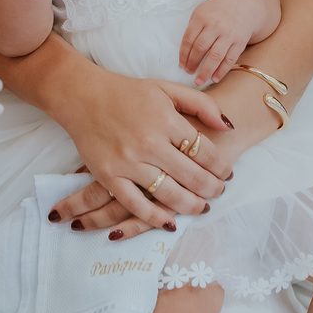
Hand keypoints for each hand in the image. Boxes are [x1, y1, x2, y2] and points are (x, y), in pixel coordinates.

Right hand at [48, 75, 232, 231]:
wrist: (83, 95)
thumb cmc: (128, 93)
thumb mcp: (167, 89)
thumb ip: (201, 104)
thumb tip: (229, 126)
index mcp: (166, 120)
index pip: (204, 151)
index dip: (221, 166)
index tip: (227, 173)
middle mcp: (149, 142)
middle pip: (192, 176)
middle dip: (212, 188)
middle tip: (219, 192)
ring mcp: (128, 162)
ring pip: (169, 194)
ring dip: (191, 205)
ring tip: (202, 207)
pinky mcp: (109, 175)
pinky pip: (136, 204)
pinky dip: (155, 217)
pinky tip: (171, 223)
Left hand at [180, 0, 265, 86]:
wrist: (245, 3)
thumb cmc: (219, 9)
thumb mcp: (202, 10)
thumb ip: (193, 27)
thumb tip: (185, 49)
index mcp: (203, 18)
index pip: (189, 39)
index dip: (183, 54)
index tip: (181, 64)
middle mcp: (216, 26)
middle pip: (200, 48)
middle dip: (192, 63)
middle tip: (189, 72)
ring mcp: (229, 35)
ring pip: (215, 56)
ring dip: (206, 71)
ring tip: (199, 81)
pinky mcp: (239, 42)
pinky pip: (230, 59)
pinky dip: (222, 71)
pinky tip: (214, 78)